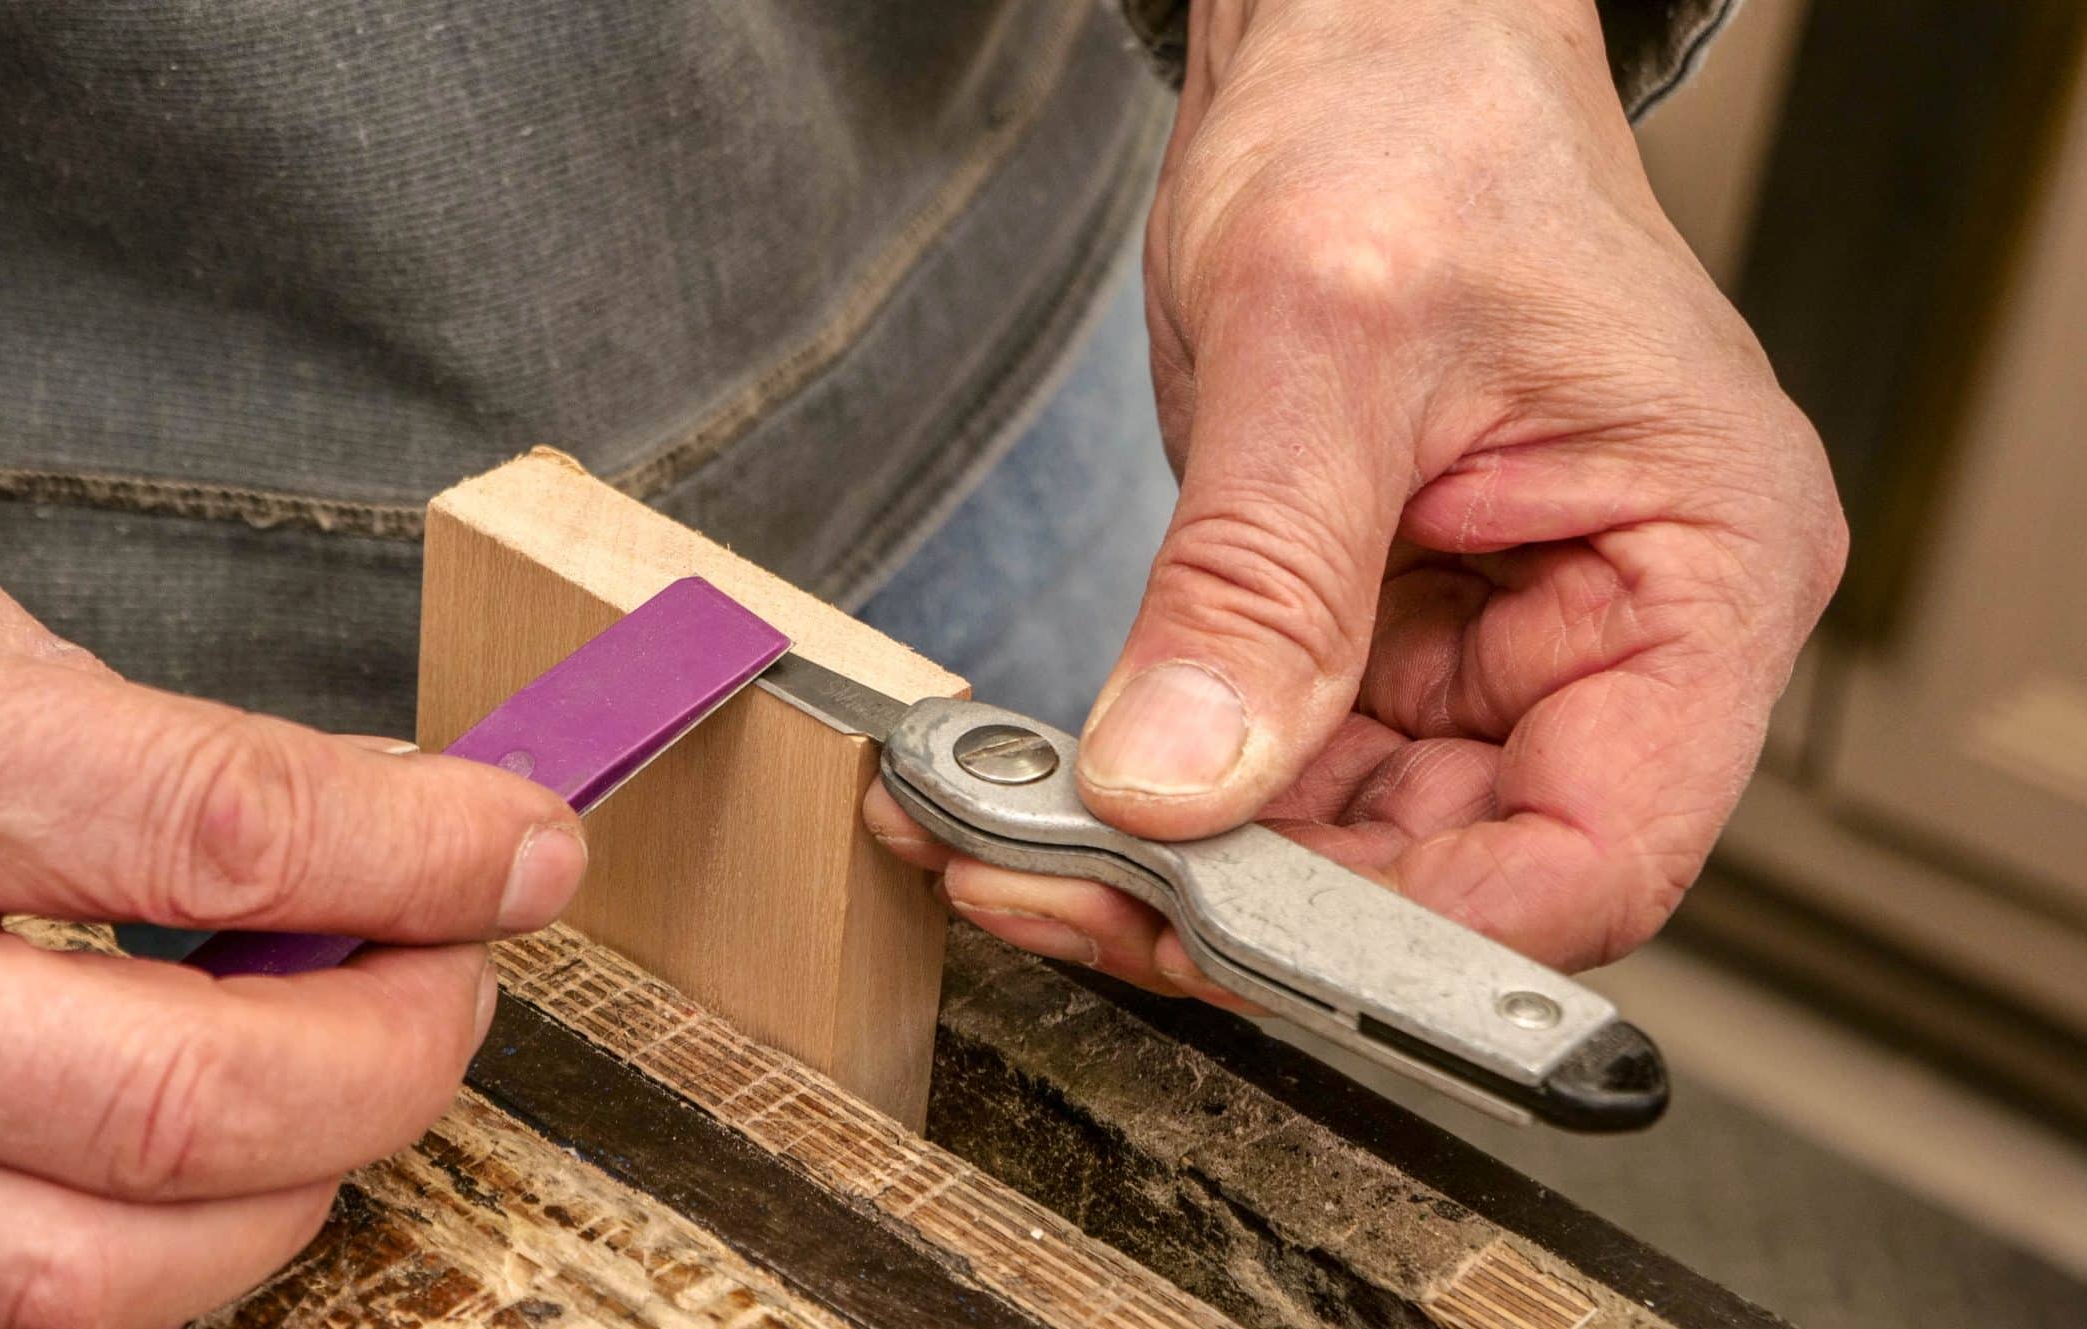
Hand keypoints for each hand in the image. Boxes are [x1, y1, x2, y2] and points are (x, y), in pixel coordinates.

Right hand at [0, 475, 588, 1326]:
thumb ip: (73, 705)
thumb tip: (284, 821)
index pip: (226, 831)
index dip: (430, 847)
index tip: (527, 844)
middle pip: (197, 1097)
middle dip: (402, 1047)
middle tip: (454, 979)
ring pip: (93, 1278)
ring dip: (282, 1196)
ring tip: (324, 1100)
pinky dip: (79, 1321)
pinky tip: (130, 1221)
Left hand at [871, 0, 1843, 994]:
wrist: (1358, 48)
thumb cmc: (1412, 127)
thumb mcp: (1324, 342)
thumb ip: (1258, 580)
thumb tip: (1179, 783)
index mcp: (1704, 567)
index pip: (1603, 851)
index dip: (1423, 935)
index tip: (1237, 937)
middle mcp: (1619, 631)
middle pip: (1457, 872)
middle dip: (1254, 906)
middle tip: (1063, 896)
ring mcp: (1499, 644)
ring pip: (1349, 842)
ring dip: (1180, 866)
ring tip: (1012, 846)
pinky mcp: (1388, 634)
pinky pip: (1282, 765)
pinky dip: (1166, 795)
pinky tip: (1045, 795)